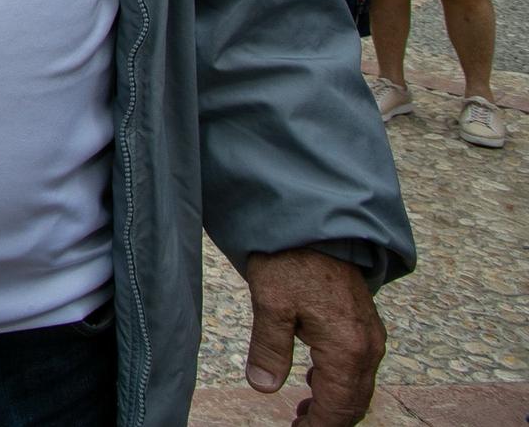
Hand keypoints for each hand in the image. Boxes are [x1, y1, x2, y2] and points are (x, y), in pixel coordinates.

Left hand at [243, 250, 385, 425]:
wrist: (314, 226)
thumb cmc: (291, 260)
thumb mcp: (270, 304)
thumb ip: (268, 349)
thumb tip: (263, 387)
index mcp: (347, 348)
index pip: (338, 406)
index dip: (318, 426)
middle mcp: (368, 346)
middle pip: (355, 402)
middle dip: (329, 420)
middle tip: (298, 426)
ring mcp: (370, 335)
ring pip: (359, 386)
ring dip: (335, 403)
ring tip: (303, 412)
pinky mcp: (365, 325)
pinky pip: (359, 367)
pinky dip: (340, 383)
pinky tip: (312, 380)